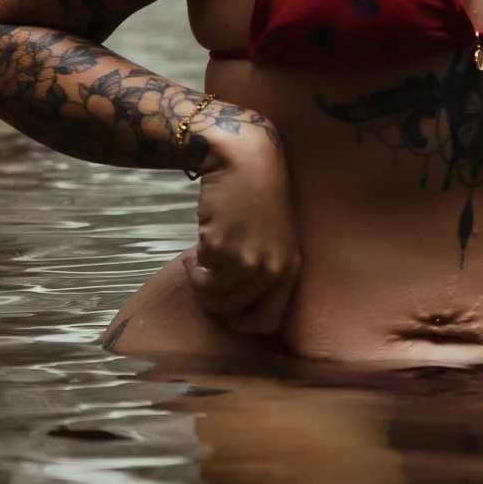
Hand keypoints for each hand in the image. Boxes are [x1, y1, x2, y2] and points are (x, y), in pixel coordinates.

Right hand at [180, 110, 299, 335]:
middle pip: (232, 314)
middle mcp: (273, 271)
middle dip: (212, 300)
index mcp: (290, 270)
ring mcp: (247, 263)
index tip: (226, 309)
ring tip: (200, 258)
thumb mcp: (276, 239)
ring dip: (199, 282)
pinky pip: (198, 275)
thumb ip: (263, 270)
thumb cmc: (258, 195)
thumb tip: (233, 304)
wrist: (245, 159)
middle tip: (206, 276)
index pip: (267, 323)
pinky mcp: (222, 250)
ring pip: (211, 299)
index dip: (240, 324)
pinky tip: (197, 243)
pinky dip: (192, 265)